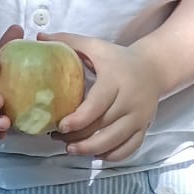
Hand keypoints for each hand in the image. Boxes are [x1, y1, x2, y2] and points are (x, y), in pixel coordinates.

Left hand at [39, 33, 160, 162]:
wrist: (154, 68)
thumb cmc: (118, 59)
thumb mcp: (96, 46)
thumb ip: (69, 41)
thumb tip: (39, 37)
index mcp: (116, 81)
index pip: (97, 106)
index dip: (78, 120)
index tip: (61, 126)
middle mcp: (130, 101)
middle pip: (103, 127)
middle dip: (78, 137)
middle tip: (57, 138)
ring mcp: (139, 117)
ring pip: (115, 142)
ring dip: (91, 150)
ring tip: (71, 149)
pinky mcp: (144, 128)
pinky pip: (129, 149)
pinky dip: (112, 156)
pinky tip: (95, 154)